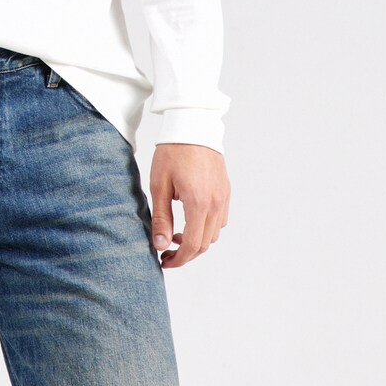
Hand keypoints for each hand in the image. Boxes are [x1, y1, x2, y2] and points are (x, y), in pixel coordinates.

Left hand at [149, 143, 230, 268]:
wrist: (192, 124)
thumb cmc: (172, 151)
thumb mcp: (159, 184)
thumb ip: (161, 217)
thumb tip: (160, 244)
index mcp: (198, 203)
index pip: (193, 245)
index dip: (178, 259)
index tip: (164, 261)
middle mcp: (216, 203)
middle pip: (205, 243)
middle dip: (186, 252)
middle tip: (166, 250)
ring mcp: (224, 197)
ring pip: (214, 233)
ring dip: (197, 239)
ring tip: (176, 233)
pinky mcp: (226, 190)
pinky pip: (220, 219)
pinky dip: (207, 226)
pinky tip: (190, 218)